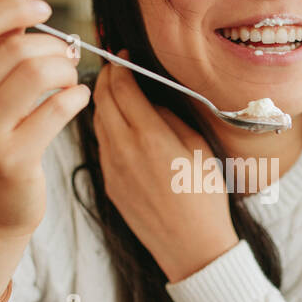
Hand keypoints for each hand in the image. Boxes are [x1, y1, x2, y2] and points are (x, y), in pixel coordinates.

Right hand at [0, 0, 89, 237]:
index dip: (11, 9)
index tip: (43, 8)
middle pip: (13, 50)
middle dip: (51, 46)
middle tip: (66, 55)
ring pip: (36, 75)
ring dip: (64, 69)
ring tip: (70, 76)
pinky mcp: (10, 159)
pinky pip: (56, 109)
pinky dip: (76, 96)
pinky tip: (79, 97)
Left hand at [92, 59, 238, 282]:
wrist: (192, 246)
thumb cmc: (205, 197)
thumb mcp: (198, 148)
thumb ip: (171, 118)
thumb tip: (151, 100)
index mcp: (150, 136)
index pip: (122, 88)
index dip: (120, 65)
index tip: (124, 54)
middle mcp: (124, 150)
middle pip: (102, 100)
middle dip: (106, 78)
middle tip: (114, 66)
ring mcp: (113, 168)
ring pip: (97, 122)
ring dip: (103, 102)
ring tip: (115, 92)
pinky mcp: (109, 184)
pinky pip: (101, 146)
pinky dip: (105, 127)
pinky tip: (118, 125)